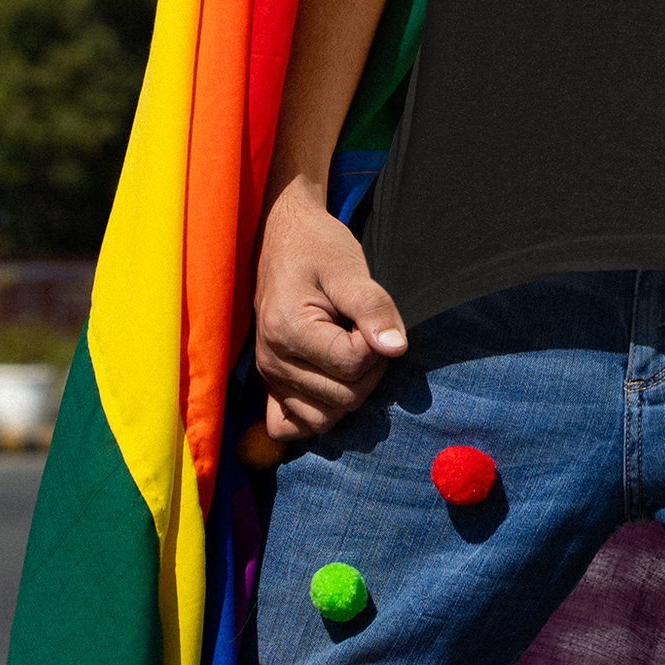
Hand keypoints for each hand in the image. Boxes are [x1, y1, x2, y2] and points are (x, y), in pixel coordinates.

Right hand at [254, 172, 408, 437]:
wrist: (282, 236)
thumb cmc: (317, 247)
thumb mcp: (350, 269)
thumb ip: (374, 309)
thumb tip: (397, 349)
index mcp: (287, 329)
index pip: (352, 365)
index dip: (375, 343)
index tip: (370, 316)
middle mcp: (272, 360)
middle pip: (344, 398)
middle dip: (370, 369)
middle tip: (364, 331)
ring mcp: (267, 376)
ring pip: (324, 418)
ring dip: (350, 393)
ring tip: (350, 352)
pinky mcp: (268, 383)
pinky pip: (288, 427)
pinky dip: (315, 415)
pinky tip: (330, 385)